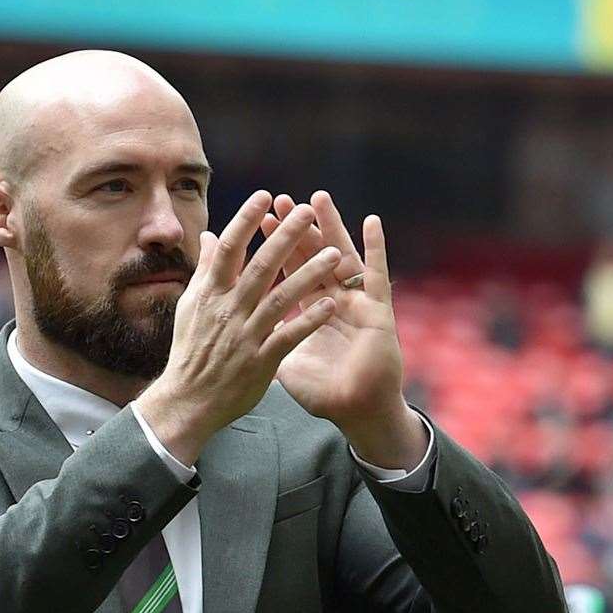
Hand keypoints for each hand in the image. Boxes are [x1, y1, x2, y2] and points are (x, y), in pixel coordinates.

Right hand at [135, 190, 345, 464]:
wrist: (189, 400)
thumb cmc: (191, 351)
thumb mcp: (190, 307)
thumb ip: (205, 270)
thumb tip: (210, 236)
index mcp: (209, 294)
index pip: (229, 249)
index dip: (246, 220)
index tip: (266, 196)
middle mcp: (227, 310)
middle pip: (260, 266)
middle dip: (286, 236)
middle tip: (308, 211)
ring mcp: (245, 335)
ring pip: (281, 298)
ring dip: (309, 274)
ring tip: (335, 254)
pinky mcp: (260, 360)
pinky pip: (290, 336)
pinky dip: (310, 320)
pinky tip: (332, 304)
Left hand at [261, 191, 424, 469]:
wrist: (354, 413)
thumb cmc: (321, 392)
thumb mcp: (282, 359)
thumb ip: (262, 336)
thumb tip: (236, 326)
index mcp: (310, 310)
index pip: (288, 271)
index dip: (275, 246)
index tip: (260, 219)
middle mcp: (333, 300)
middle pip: (312, 257)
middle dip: (296, 229)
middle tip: (282, 201)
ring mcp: (356, 302)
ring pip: (341, 256)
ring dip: (330, 227)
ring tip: (318, 199)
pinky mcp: (377, 310)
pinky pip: (377, 274)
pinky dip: (376, 248)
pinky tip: (372, 222)